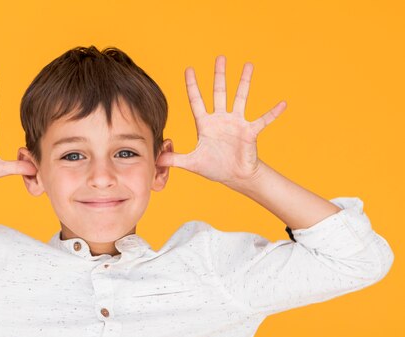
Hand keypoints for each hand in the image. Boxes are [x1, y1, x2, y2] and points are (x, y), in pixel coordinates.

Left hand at [156, 56, 285, 185]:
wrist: (234, 176)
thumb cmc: (214, 167)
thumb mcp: (192, 163)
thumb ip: (174, 159)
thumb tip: (155, 158)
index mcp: (206, 124)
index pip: (196, 101)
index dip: (192, 86)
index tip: (189, 69)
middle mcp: (221, 119)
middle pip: (219, 93)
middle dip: (219, 75)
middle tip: (219, 57)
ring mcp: (236, 123)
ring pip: (240, 98)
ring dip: (244, 82)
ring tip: (248, 65)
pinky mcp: (250, 131)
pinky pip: (263, 120)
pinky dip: (273, 113)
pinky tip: (283, 104)